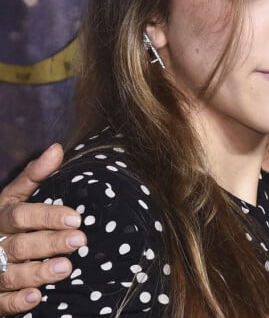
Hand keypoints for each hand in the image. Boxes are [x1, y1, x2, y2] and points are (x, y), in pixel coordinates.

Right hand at [0, 143, 86, 314]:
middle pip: (20, 244)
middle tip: (79, 241)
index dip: (48, 216)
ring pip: (10, 272)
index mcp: (1, 215)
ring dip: (38, 272)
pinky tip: (35, 297)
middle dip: (50, 243)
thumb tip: (57, 149)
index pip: (22, 215)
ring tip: (66, 268)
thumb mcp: (14, 194)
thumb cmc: (5, 218)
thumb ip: (36, 174)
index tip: (76, 218)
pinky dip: (15, 301)